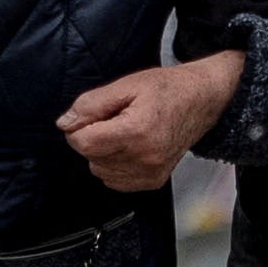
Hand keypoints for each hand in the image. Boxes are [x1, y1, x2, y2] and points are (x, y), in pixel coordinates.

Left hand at [58, 50, 245, 192]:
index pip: (84, 143)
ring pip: (100, 171)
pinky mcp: (154, 181)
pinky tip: (129, 147)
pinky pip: (115, 181)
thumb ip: (91, 104)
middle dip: (92, 137)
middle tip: (113, 118)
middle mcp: (145, 157)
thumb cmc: (167, 89)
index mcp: (137, 131)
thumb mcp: (126, 85)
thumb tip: (66, 123)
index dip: (77, 128)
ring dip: (103, 153)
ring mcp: (151, 173)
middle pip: (90, 157)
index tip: (89, 116)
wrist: (201, 101)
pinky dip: (114, 165)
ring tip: (124, 131)